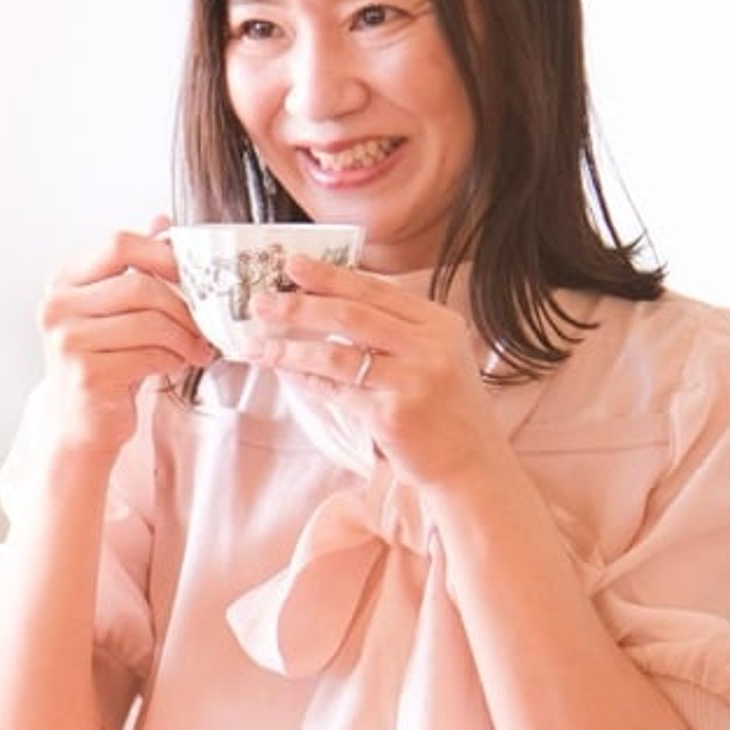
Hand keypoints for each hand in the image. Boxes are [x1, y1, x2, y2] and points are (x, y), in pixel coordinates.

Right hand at [39, 217, 215, 458]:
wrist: (79, 425)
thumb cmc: (103, 363)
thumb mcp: (115, 310)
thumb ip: (134, 267)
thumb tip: (162, 220)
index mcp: (64, 281)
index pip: (119, 244)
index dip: (163, 254)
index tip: (190, 273)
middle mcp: (57, 307)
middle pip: (141, 286)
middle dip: (183, 307)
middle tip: (204, 325)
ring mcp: (68, 341)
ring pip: (150, 322)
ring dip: (185, 338)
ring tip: (196, 349)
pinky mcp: (86, 375)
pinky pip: (149, 355)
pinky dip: (173, 360)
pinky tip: (176, 365)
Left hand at [244, 254, 500, 486]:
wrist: (471, 465)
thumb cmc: (444, 408)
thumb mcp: (434, 355)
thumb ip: (394, 330)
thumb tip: (328, 305)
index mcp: (439, 323)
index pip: (375, 290)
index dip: (329, 275)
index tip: (291, 264)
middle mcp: (430, 346)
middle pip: (351, 315)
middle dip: (299, 306)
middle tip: (260, 301)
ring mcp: (413, 381)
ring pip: (336, 354)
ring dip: (291, 348)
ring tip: (258, 344)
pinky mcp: (393, 416)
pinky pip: (337, 391)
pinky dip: (306, 380)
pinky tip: (286, 373)